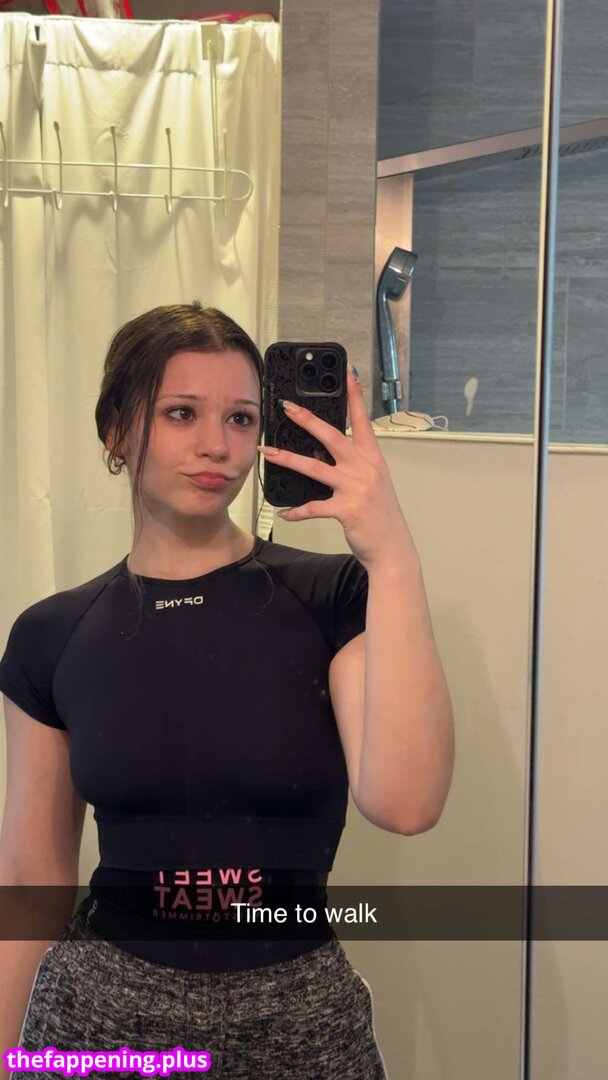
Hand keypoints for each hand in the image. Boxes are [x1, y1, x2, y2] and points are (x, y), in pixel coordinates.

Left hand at [257, 364, 416, 569]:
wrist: (392, 548)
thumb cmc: (380, 516)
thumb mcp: (373, 483)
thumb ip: (354, 465)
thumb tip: (322, 453)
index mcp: (373, 459)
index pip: (362, 420)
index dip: (355, 396)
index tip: (348, 373)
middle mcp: (365, 469)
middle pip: (332, 436)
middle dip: (307, 419)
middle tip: (287, 407)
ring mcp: (356, 488)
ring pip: (315, 468)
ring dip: (287, 459)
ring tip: (268, 452)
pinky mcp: (346, 509)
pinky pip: (314, 507)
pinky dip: (297, 511)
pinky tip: (285, 513)